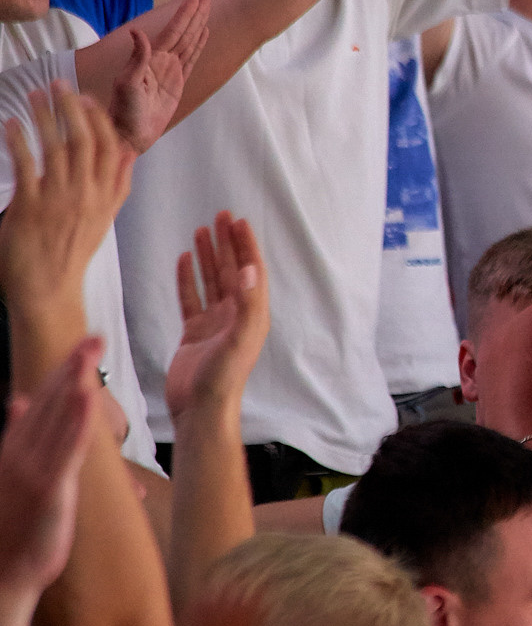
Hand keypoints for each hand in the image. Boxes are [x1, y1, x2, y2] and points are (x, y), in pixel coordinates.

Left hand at [0, 86, 132, 304]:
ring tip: (34, 94)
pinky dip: (20, 142)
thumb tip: (130, 153)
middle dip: (71, 108)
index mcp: (106, 197)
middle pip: (85, 141)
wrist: (49, 291)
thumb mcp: (104, 219)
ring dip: (45, 117)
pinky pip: (27, 167)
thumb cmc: (71, 254)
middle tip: (58, 83)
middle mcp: (87, 194)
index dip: (99, 120)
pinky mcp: (31, 208)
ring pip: (58, 148)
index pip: (110, 148)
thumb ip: (118, 185)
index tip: (87, 98)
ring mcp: (60, 200)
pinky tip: (12, 124)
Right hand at [0, 335, 102, 601]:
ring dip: (76, 383)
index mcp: (16, 446)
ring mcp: (34, 468)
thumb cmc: (13, 523)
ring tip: (91, 352)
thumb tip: (18, 401)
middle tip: (95, 336)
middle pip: (51, 402)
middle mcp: (21, 452)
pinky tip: (88, 397)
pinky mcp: (49, 487)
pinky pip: (67, 447)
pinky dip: (79, 420)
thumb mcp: (15, 472)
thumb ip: (19, 434)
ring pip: (59, 418)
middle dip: (73, 367)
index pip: (42, 400)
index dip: (63, 371)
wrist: (2, 570)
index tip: (82, 344)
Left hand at [110, 0, 208, 154]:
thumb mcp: (127, 84)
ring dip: (198, 24)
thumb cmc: (125, 111)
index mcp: (151, 59)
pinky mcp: (178, 82)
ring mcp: (170, 70)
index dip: (185, 14)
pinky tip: (204, 33)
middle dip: (194, 13)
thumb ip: (137, 58)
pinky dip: (198, 45)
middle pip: (183, 31)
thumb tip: (138, 32)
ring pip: (189, 42)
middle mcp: (162, 60)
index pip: (173, 31)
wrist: (130, 133)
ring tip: (207, 8)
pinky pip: (191, 59)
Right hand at [164, 213, 269, 421]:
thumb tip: (252, 269)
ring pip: (212, 281)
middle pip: (232, 270)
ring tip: (201, 230)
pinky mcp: (194, 333)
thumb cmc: (223, 378)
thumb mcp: (240, 339)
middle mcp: (237, 315)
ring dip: (208, 256)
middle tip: (220, 215)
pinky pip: (191, 299)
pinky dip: (188, 279)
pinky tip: (184, 261)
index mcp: (253, 315)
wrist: (200, 410)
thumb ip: (248, 304)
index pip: (252, 271)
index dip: (246, 245)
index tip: (239, 221)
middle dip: (227, 243)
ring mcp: (215, 324)